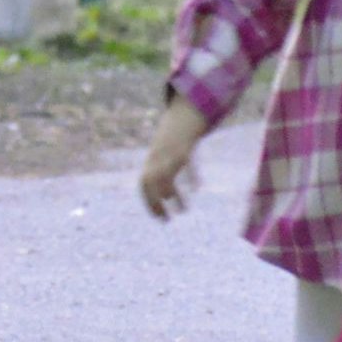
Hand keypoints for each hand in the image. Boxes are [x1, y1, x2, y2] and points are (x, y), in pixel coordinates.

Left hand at [139, 98, 209, 220]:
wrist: (180, 120)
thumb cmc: (169, 145)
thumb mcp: (162, 160)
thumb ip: (161, 176)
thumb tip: (166, 197)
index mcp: (150, 163)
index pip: (144, 186)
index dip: (148, 202)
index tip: (157, 218)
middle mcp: (157, 160)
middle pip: (152, 184)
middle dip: (156, 203)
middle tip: (165, 221)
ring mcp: (170, 155)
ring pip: (169, 177)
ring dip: (175, 196)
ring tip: (183, 211)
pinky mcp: (184, 150)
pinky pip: (187, 165)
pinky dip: (191, 176)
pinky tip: (197, 188)